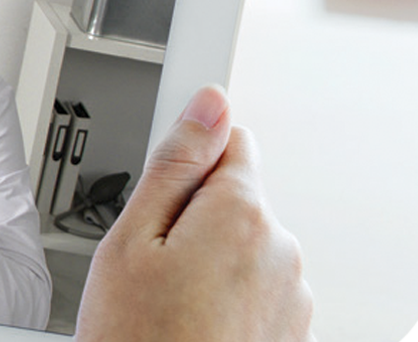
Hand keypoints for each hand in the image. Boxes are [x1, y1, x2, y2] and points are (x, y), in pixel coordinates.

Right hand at [75, 86, 313, 341]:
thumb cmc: (136, 339)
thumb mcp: (130, 239)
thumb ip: (175, 164)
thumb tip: (208, 104)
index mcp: (242, 216)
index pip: (230, 141)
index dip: (187, 160)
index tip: (167, 181)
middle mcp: (281, 251)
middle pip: (236, 196)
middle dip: (195, 215)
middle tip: (150, 258)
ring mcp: (292, 294)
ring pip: (244, 243)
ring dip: (210, 258)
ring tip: (166, 298)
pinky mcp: (291, 326)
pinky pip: (255, 284)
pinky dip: (225, 294)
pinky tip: (188, 319)